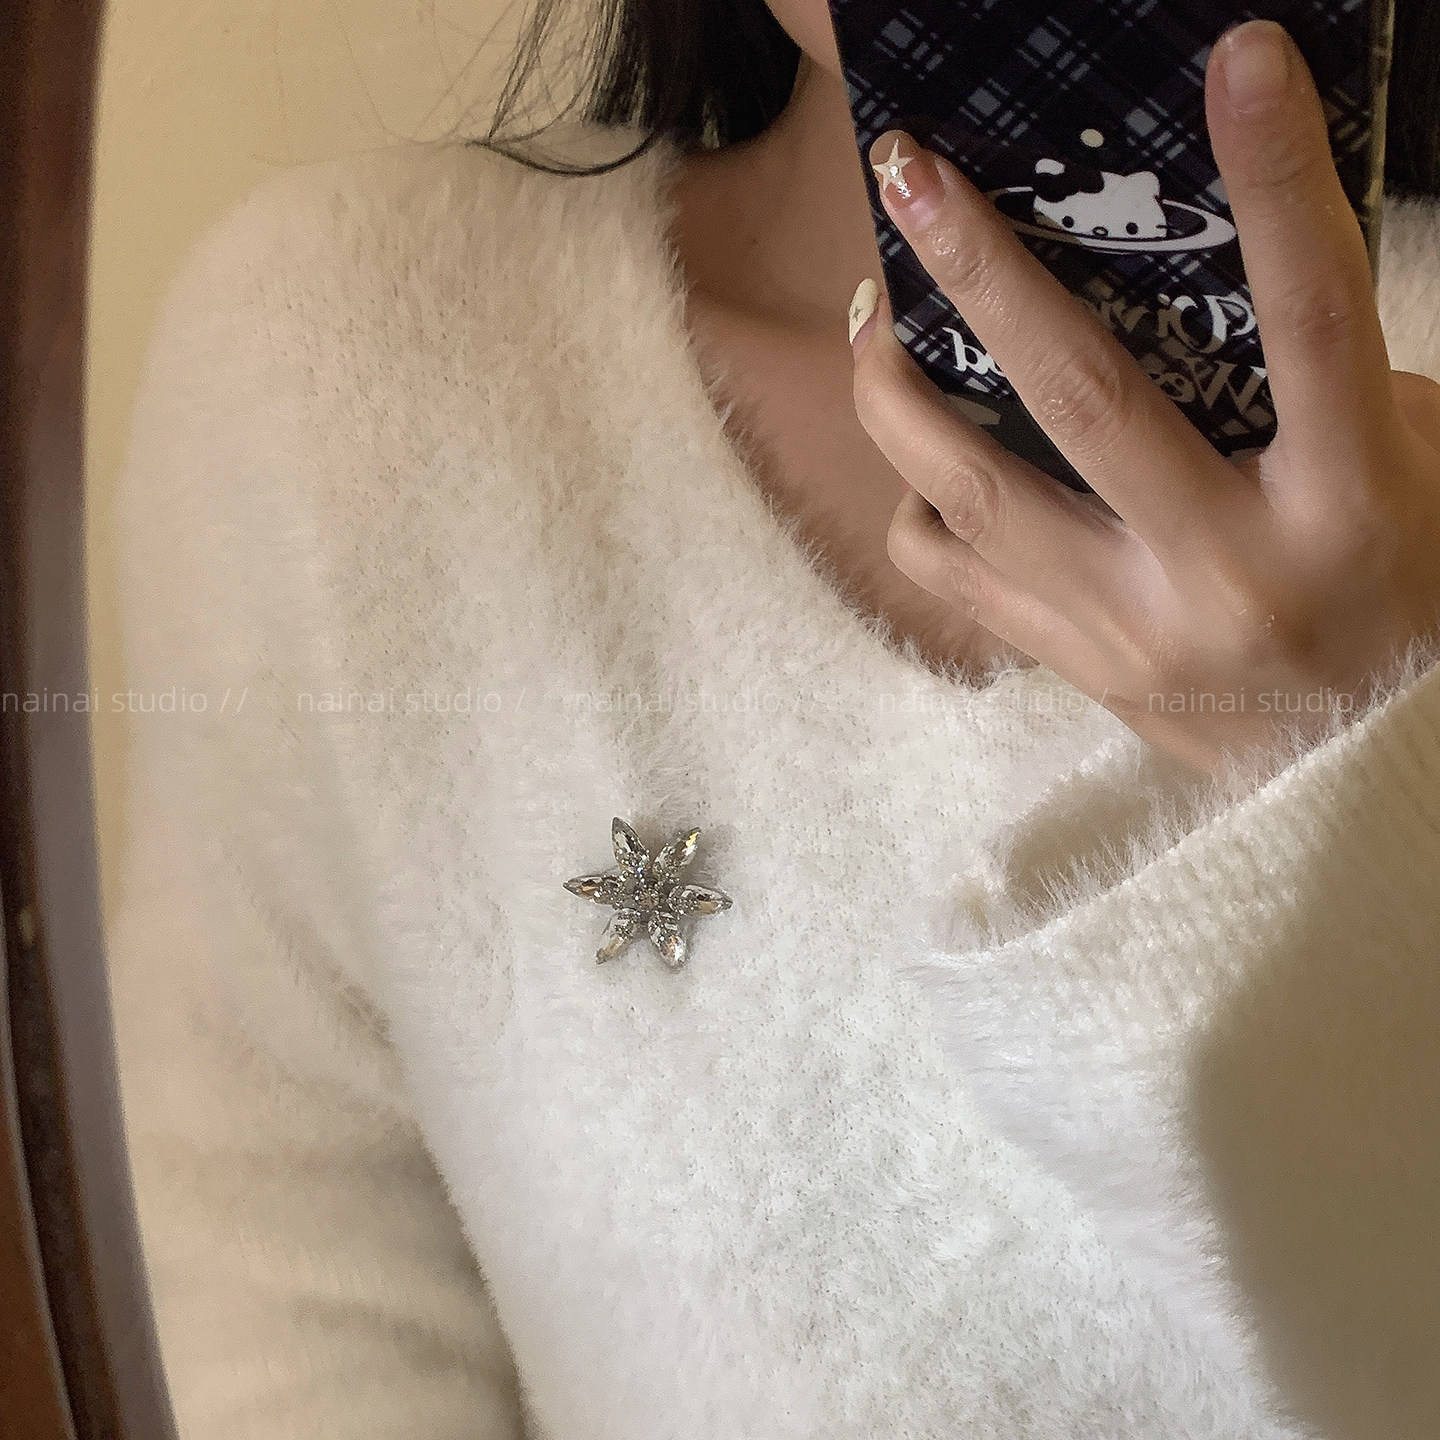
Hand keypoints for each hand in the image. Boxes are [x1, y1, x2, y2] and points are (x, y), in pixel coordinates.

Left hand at [848, 18, 1439, 779]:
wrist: (1357, 774)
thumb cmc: (1402, 598)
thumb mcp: (1408, 476)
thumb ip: (1322, 388)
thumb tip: (1210, 288)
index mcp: (1344, 503)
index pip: (1313, 316)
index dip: (1278, 180)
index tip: (1239, 62)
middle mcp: (1225, 567)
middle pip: (1081, 397)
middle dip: (986, 270)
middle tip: (911, 173)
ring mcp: (1130, 628)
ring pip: (972, 496)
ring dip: (898, 393)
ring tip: (872, 319)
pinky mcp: (1072, 665)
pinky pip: (953, 577)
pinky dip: (919, 506)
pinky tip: (920, 465)